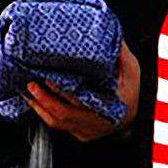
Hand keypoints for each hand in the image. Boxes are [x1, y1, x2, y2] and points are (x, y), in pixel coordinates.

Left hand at [25, 42, 139, 142]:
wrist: (139, 111)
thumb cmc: (133, 88)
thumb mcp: (131, 68)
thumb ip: (117, 52)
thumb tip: (105, 32)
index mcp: (111, 106)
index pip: (79, 101)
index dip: (61, 91)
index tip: (48, 77)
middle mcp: (98, 123)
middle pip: (63, 115)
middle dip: (43, 99)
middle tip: (31, 83)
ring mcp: (89, 131)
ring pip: (58, 123)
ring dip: (40, 107)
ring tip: (28, 91)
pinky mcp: (82, 134)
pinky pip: (59, 126)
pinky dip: (45, 113)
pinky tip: (36, 101)